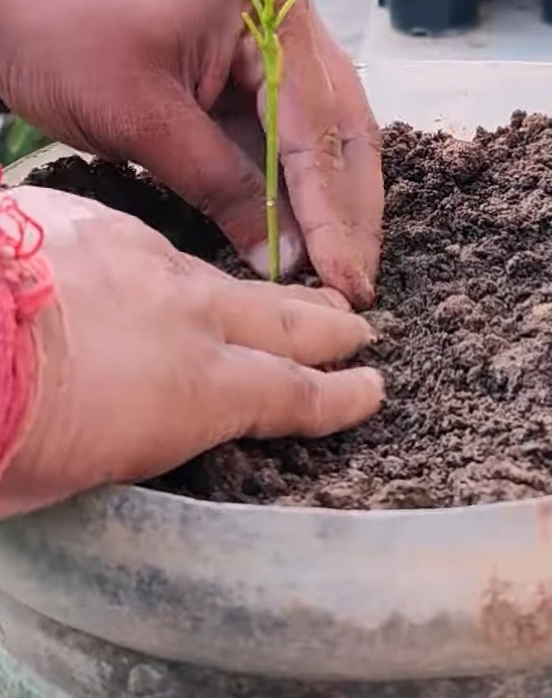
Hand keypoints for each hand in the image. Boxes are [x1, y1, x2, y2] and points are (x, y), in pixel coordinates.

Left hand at [0, 0, 381, 306]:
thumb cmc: (59, 28)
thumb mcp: (142, 116)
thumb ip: (220, 185)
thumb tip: (285, 259)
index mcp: (271, 6)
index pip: (317, 126)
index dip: (334, 212)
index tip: (349, 282)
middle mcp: (286, 17)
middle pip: (340, 126)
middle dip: (348, 210)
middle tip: (357, 285)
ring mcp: (268, 40)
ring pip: (319, 133)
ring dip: (327, 201)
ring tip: (338, 269)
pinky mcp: (240, 68)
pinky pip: (280, 132)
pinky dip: (288, 184)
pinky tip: (299, 232)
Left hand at [0, 187, 382, 517]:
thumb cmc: (6, 427)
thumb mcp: (72, 472)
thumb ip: (124, 441)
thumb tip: (125, 432)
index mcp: (199, 388)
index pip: (291, 394)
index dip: (337, 395)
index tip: (370, 390)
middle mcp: (191, 318)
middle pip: (282, 322)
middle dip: (327, 328)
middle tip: (360, 329)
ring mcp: (148, 262)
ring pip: (222, 280)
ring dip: (258, 293)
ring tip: (283, 297)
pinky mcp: (100, 225)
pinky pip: (152, 251)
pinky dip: (169, 270)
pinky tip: (157, 272)